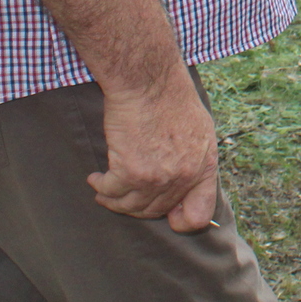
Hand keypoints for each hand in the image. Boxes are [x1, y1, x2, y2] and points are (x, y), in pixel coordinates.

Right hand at [87, 72, 218, 232]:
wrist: (150, 81)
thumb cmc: (172, 98)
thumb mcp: (199, 131)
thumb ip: (193, 160)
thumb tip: (182, 184)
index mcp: (204, 167)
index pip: (199, 215)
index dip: (179, 220)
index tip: (164, 214)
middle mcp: (183, 177)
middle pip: (156, 211)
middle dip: (138, 205)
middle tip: (123, 195)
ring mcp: (158, 178)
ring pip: (130, 206)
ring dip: (114, 200)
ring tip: (105, 189)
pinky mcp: (130, 172)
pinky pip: (111, 192)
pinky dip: (100, 187)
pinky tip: (96, 178)